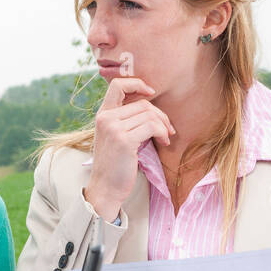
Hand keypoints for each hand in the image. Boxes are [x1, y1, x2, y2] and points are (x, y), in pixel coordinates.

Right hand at [84, 77, 174, 221]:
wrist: (106, 187)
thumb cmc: (115, 163)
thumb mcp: (115, 136)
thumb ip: (126, 119)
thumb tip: (152, 108)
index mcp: (103, 114)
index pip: (118, 85)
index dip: (137, 83)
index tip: (150, 93)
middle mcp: (106, 118)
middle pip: (143, 103)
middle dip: (160, 115)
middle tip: (167, 130)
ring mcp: (113, 128)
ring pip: (149, 114)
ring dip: (164, 126)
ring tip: (165, 139)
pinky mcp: (124, 140)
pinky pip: (152, 126)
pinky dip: (163, 133)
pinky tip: (163, 143)